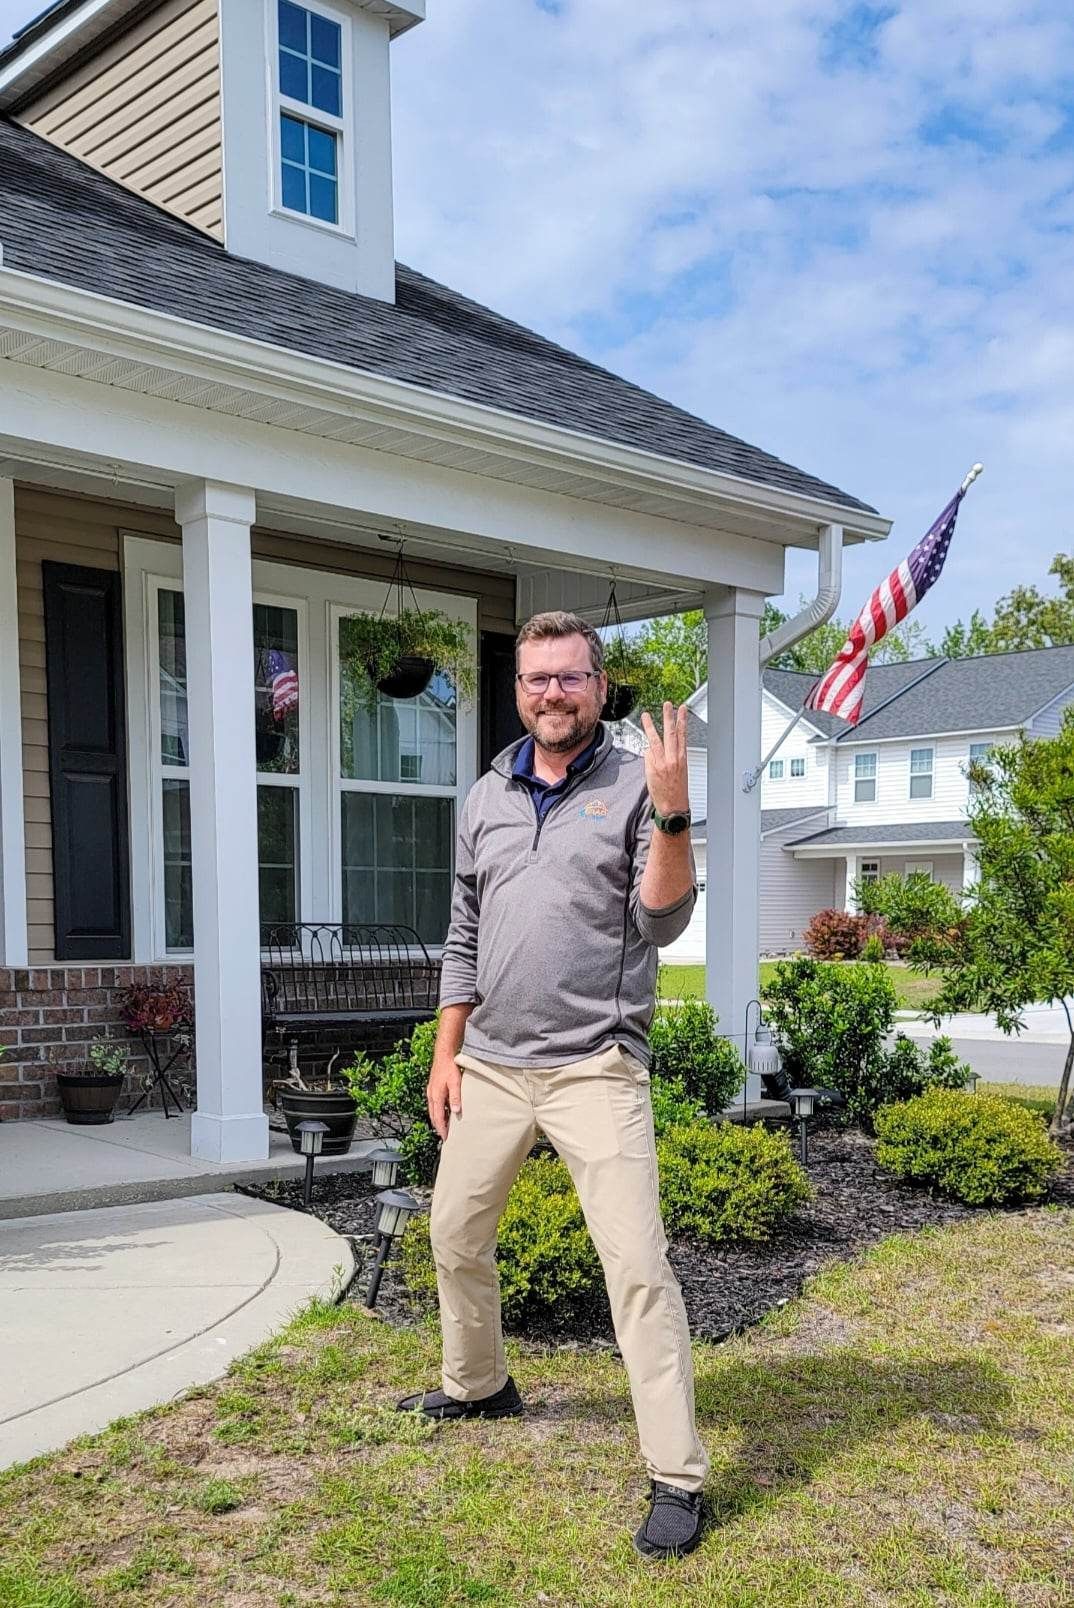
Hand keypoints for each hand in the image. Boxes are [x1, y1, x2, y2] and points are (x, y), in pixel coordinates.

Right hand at [426, 1049, 462, 1141]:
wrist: (443, 1054)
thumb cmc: (450, 1067)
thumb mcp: (456, 1082)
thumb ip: (456, 1097)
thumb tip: (456, 1111)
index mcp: (436, 1096)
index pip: (438, 1118)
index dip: (442, 1129)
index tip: (445, 1138)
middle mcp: (431, 1095)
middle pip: (434, 1116)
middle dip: (438, 1126)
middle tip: (444, 1135)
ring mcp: (431, 1091)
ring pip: (433, 1110)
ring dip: (438, 1119)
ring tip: (444, 1126)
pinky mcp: (433, 1088)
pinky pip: (434, 1103)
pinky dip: (438, 1110)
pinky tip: (444, 1111)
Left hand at [640, 702, 689, 816]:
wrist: (673, 807)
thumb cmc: (676, 792)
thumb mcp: (679, 772)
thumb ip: (668, 757)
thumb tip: (654, 748)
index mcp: (682, 758)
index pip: (682, 735)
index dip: (682, 721)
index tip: (682, 710)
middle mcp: (673, 759)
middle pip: (671, 733)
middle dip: (669, 717)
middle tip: (668, 704)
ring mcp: (662, 763)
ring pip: (656, 740)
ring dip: (651, 726)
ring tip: (646, 715)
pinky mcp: (653, 769)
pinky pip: (648, 755)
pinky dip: (647, 751)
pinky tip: (645, 747)